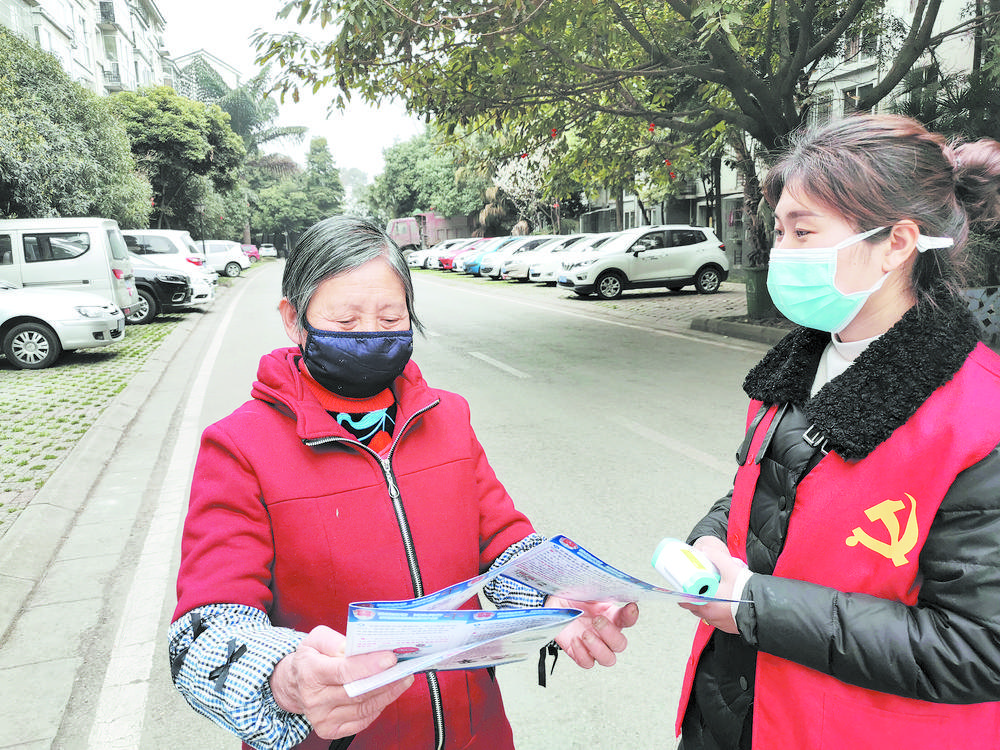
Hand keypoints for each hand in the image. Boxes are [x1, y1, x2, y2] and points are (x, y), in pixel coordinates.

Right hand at [269, 625, 413, 739]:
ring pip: (363, 707)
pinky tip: (388, 694)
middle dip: (385, 680)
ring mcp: (322, 717)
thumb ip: (337, 640)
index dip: (369, 665)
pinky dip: (378, 707)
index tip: (391, 659)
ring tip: (403, 679)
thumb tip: (359, 647)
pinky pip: (361, 720)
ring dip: (387, 694)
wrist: (294, 684)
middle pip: (357, 692)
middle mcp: (314, 699)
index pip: (344, 671)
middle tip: (404, 669)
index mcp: (310, 672)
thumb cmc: (310, 659)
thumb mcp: (317, 639)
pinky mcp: (330, 730)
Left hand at [547, 598, 638, 668]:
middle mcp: (605, 633)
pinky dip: (582, 654)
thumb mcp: (587, 590)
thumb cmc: (573, 598)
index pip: (628, 619)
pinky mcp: (579, 653)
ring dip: (598, 648)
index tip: (630, 608)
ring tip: (585, 634)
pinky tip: (575, 640)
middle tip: (597, 621)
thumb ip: (600, 590)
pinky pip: (587, 663)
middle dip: (610, 634)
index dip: (632, 616)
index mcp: (611, 616)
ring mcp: (593, 645)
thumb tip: (611, 585)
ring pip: (608, 659)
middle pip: (620, 644)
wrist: (555, 606)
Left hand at [677, 536, 747, 634]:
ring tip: (713, 594)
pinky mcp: (728, 627)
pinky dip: (717, 611)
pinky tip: (724, 603)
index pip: (685, 600)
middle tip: (698, 587)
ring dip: (706, 605)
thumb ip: (717, 557)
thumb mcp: (730, 568)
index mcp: (705, 602)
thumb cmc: (746, 591)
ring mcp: (719, 622)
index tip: (683, 586)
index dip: (682, 593)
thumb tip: (705, 550)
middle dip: (695, 597)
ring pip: (706, 613)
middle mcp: (710, 614)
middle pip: (695, 607)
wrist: (765, 607)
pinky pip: (718, 619)